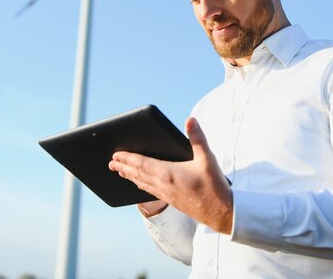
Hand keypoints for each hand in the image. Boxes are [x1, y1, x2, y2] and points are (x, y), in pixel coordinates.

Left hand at [108, 117, 232, 233]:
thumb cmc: (214, 186)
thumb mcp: (207, 158)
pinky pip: (150, 191)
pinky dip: (140, 185)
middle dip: (123, 167)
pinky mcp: (170, 201)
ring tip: (119, 172)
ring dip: (129, 176)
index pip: (142, 164)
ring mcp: (166, 195)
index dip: (127, 158)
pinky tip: (139, 184)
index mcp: (169, 173)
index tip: (116, 155)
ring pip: (142, 184)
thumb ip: (197, 138)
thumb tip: (190, 120)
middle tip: (111, 163)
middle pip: (138, 174)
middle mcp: (163, 185)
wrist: (221, 212)